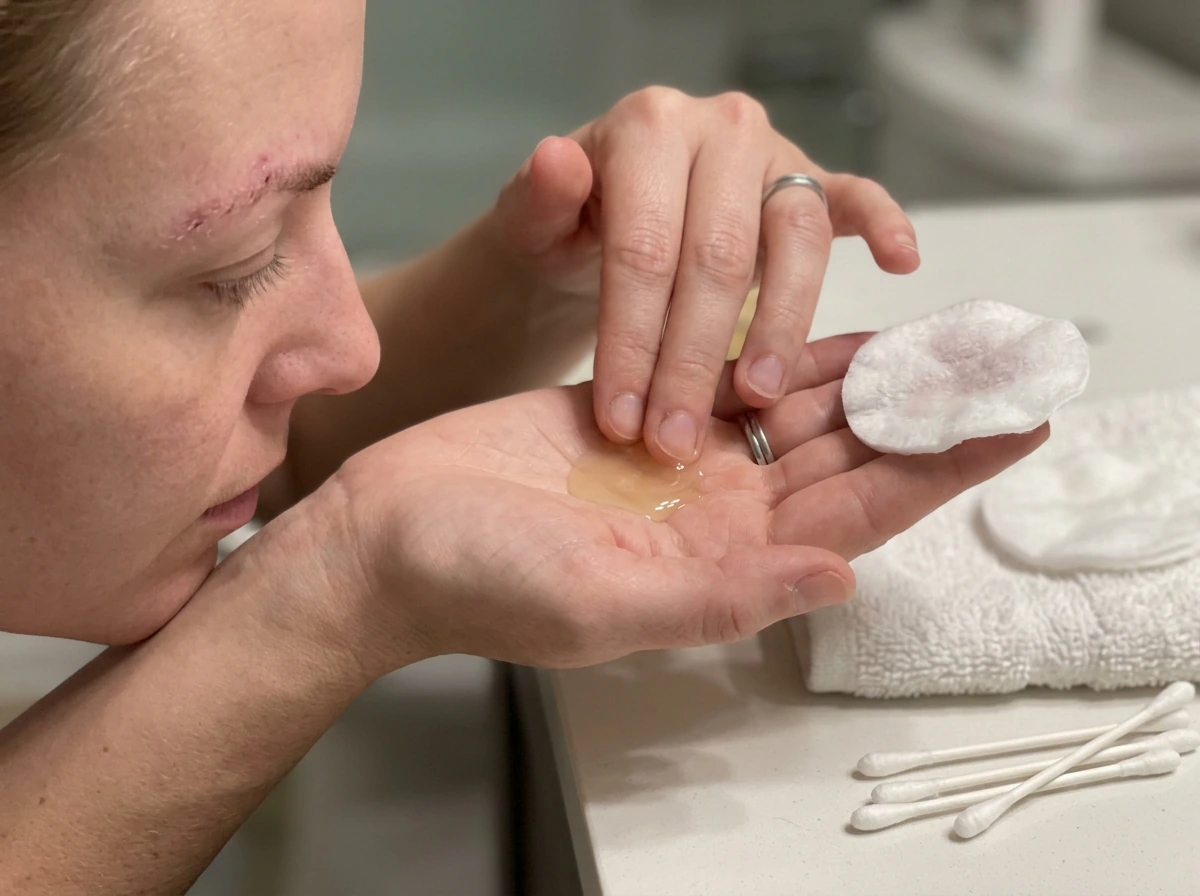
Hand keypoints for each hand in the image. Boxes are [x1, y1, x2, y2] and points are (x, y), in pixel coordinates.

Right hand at [301, 334, 1044, 673]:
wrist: (391, 533)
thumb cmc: (480, 584)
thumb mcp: (604, 605)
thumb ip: (724, 597)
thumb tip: (842, 572)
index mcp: (722, 564)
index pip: (860, 512)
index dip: (940, 472)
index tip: (1013, 429)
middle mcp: (716, 512)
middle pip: (848, 454)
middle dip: (923, 413)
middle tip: (996, 361)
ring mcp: (681, 460)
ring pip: (799, 411)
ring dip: (868, 376)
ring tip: (937, 336)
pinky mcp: (640, 409)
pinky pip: (734, 376)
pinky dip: (787, 350)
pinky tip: (834, 324)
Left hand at [491, 87, 917, 466]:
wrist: (603, 206)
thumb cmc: (571, 225)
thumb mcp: (534, 222)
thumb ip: (537, 202)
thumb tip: (555, 160)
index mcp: (647, 129)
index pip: (644, 248)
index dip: (633, 340)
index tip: (622, 422)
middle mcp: (719, 130)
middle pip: (719, 256)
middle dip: (695, 361)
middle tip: (678, 443)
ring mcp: (773, 155)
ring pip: (793, 240)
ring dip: (782, 327)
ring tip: (760, 400)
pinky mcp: (814, 180)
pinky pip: (855, 197)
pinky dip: (883, 224)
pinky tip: (901, 262)